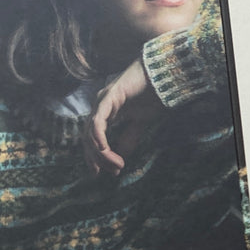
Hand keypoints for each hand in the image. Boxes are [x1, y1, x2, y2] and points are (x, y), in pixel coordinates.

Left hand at [86, 58, 163, 176]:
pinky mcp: (109, 97)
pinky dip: (98, 135)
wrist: (162, 75)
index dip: (95, 158)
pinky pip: (98, 119)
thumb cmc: (152, 94)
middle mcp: (99, 106)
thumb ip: (129, 137)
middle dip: (97, 158)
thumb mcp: (140, 123)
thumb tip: (120, 157)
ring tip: (117, 164)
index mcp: (105, 112)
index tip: (106, 174)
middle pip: (88, 138)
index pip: (92, 139)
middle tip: (111, 173)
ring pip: (91, 132)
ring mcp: (102, 101)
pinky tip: (104, 148)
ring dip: (102, 152)